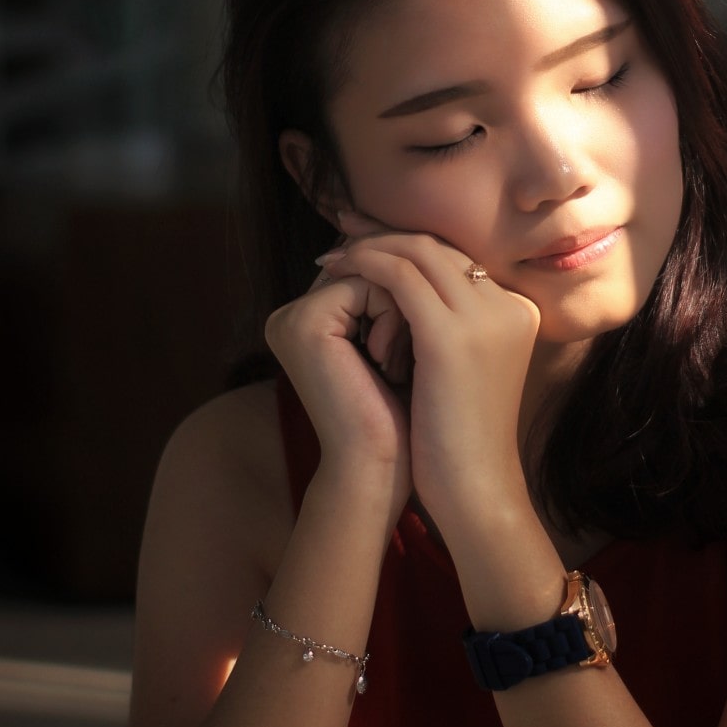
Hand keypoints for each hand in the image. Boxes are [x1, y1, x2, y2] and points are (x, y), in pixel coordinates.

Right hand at [264, 236, 410, 504]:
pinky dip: (396, 318)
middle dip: (407, 302)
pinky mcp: (304, 324)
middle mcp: (292, 314)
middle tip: (404, 361)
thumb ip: (400, 301)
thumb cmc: (402, 421)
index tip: (412, 350)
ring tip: (396, 368)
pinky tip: (389, 364)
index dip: (410, 294)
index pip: (371, 273)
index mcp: (309, 320)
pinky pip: (370, 285)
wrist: (380, 472)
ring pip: (377, 272)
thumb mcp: (403, 349)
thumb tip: (433, 254)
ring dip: (405, 313)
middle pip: (374, 268)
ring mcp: (293, 317)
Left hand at [321, 211, 541, 529]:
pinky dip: (365, 266)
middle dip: (387, 233)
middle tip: (344, 226)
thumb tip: (401, 297)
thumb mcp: (461, 371)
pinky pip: (400, 276)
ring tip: (333, 254)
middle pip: (441, 246)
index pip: (459, 258)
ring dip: (370, 247)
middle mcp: (509, 305)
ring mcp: (485, 317)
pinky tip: (337, 272)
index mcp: (517, 312)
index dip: (412, 243)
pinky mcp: (453, 335)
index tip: (369, 238)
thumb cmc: (459, 442)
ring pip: (420, 252)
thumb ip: (447, 330)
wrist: (475, 489)